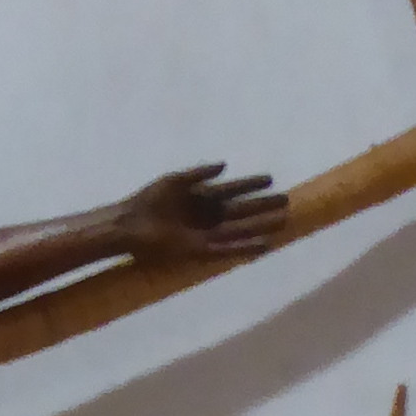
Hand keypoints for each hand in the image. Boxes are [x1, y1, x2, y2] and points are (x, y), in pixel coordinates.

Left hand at [117, 162, 287, 265]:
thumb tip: (225, 165)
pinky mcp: (199, 250)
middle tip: (286, 201)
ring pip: (239, 229)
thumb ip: (200, 173)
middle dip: (263, 205)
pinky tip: (263, 244)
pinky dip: (245, 247)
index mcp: (201, 197)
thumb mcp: (175, 180)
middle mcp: (207, 215)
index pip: (233, 190)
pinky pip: (227, 249)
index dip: (251, 185)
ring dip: (260, 226)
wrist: (129, 224)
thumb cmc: (148, 200)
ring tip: (283, 221)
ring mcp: (204, 233)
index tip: (270, 179)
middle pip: (241, 210)